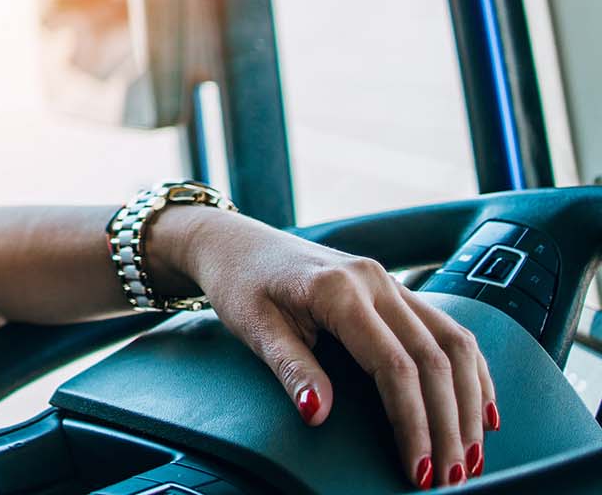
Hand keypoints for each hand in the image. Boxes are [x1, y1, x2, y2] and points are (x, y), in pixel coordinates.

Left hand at [165, 208, 496, 489]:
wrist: (234, 243)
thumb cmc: (240, 284)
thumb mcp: (253, 327)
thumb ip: (290, 369)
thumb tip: (317, 414)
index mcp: (338, 290)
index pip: (394, 366)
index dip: (413, 422)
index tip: (417, 469)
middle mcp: (374, 280)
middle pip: (435, 358)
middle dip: (449, 424)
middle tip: (453, 477)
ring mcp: (389, 281)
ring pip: (454, 343)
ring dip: (469, 402)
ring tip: (472, 455)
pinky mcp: (395, 288)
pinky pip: (447, 329)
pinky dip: (471, 371)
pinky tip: (480, 409)